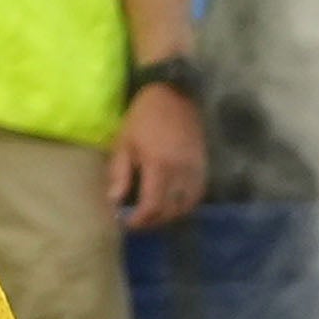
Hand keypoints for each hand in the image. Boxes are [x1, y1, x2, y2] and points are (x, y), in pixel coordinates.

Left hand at [111, 83, 209, 233]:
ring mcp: (195, 169)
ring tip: (154, 215)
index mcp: (159, 165)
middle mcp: (181, 172)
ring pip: (187, 207)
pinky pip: (198, 195)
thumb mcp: (123, 143)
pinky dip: (185, 206)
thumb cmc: (143, 118)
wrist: (173, 95)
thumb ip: (119, 174)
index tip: (127, 223)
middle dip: (152, 222)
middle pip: (170, 212)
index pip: (152, 207)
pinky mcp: (204, 166)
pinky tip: (172, 204)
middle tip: (138, 222)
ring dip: (169, 217)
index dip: (139, 221)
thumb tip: (115, 202)